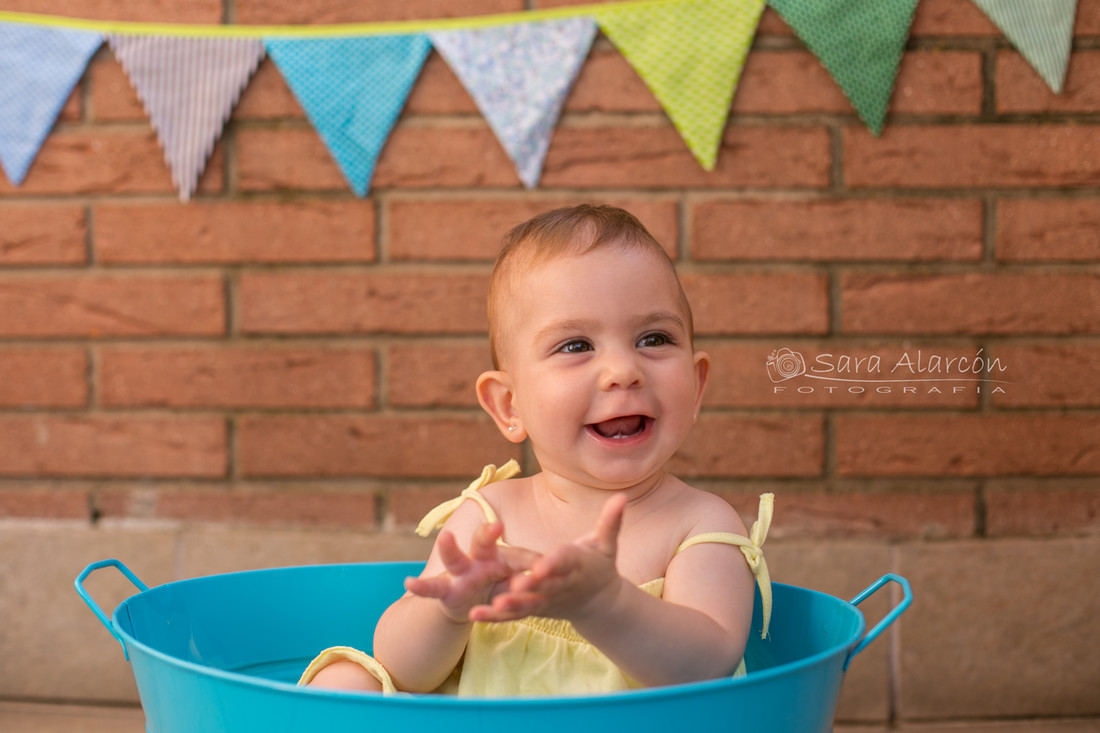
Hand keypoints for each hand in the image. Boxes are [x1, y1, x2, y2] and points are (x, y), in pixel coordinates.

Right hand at [404, 521, 537, 622]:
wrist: (471, 604)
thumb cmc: (499, 584)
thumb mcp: (518, 580)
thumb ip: (532, 573)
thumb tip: (556, 569)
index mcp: (500, 554)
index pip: (518, 555)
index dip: (530, 562)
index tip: (543, 566)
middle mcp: (478, 558)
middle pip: (483, 542)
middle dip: (488, 535)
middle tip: (496, 527)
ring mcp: (459, 573)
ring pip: (454, 558)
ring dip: (451, 549)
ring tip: (445, 537)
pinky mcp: (445, 590)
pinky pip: (431, 588)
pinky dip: (422, 586)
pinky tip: (410, 582)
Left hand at [469, 493, 628, 623]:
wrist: (600, 604)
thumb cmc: (599, 565)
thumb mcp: (607, 544)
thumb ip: (611, 521)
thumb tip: (622, 496)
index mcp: (577, 564)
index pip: (565, 562)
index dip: (554, 563)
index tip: (541, 566)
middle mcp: (562, 585)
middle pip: (546, 586)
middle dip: (531, 586)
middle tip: (514, 586)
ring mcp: (549, 600)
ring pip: (530, 604)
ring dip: (513, 606)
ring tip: (495, 605)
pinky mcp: (537, 610)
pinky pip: (515, 615)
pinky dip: (496, 616)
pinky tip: (476, 615)